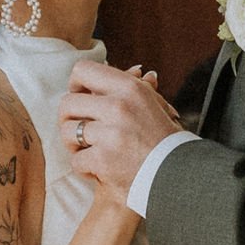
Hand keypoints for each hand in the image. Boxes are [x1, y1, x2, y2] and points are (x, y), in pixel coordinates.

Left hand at [62, 59, 177, 202]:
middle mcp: (119, 107)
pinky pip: (76, 160)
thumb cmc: (163, 139)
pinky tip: (98, 168)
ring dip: (74, 144)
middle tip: (80, 129)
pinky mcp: (103, 160)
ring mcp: (110, 134)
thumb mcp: (154, 105)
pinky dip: (84, 167)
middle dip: (69, 118)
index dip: (76, 84)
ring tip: (89, 149)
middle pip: (68, 103)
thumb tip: (138, 71)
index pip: (83, 70)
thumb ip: (140, 87)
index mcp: (129, 88)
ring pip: (67, 131)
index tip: (82, 98)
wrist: (177, 174)